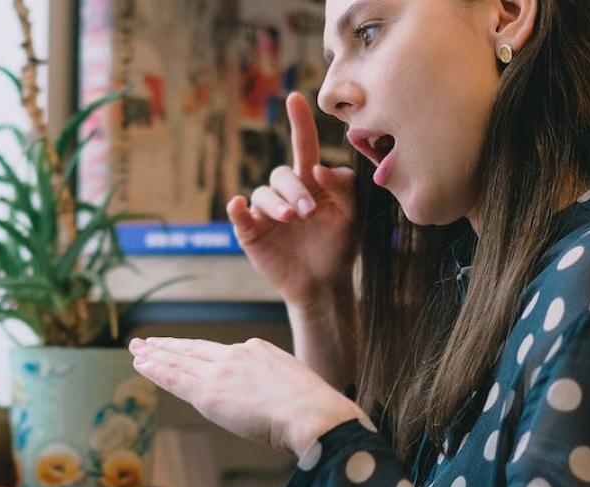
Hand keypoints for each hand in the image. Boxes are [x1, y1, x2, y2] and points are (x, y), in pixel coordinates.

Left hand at [128, 336, 367, 456]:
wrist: (314, 414)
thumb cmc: (315, 410)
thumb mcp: (296, 385)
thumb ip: (276, 387)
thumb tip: (272, 400)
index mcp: (258, 350)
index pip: (217, 351)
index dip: (195, 349)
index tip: (181, 347)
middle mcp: (236, 355)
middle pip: (193, 349)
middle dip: (168, 346)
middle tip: (146, 342)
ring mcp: (221, 372)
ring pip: (180, 361)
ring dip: (155, 356)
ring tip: (136, 350)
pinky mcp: (210, 393)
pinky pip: (175, 379)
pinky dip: (156, 371)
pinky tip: (142, 365)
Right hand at [228, 91, 358, 306]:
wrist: (324, 285)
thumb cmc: (339, 247)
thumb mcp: (352, 215)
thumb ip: (343, 187)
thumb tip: (318, 168)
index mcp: (311, 183)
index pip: (303, 147)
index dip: (299, 123)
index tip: (295, 98)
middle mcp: (286, 192)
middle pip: (283, 175)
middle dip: (295, 190)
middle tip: (309, 212)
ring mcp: (266, 212)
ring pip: (263, 193)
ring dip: (277, 202)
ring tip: (292, 218)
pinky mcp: (250, 232)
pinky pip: (239, 214)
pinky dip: (237, 208)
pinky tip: (239, 205)